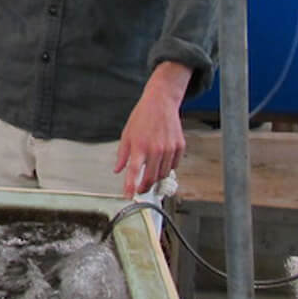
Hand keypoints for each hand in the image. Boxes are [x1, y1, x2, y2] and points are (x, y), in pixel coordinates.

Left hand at [114, 65, 190, 196]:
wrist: (160, 103)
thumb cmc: (142, 117)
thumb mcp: (127, 134)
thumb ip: (122, 154)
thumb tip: (118, 170)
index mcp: (139, 146)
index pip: (134, 171)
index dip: (130, 186)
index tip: (128, 195)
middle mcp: (155, 149)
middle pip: (151, 178)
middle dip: (144, 187)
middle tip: (140, 189)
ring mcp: (169, 149)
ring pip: (163, 174)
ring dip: (156, 178)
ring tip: (150, 172)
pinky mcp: (179, 147)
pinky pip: (174, 165)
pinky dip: (167, 168)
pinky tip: (161, 161)